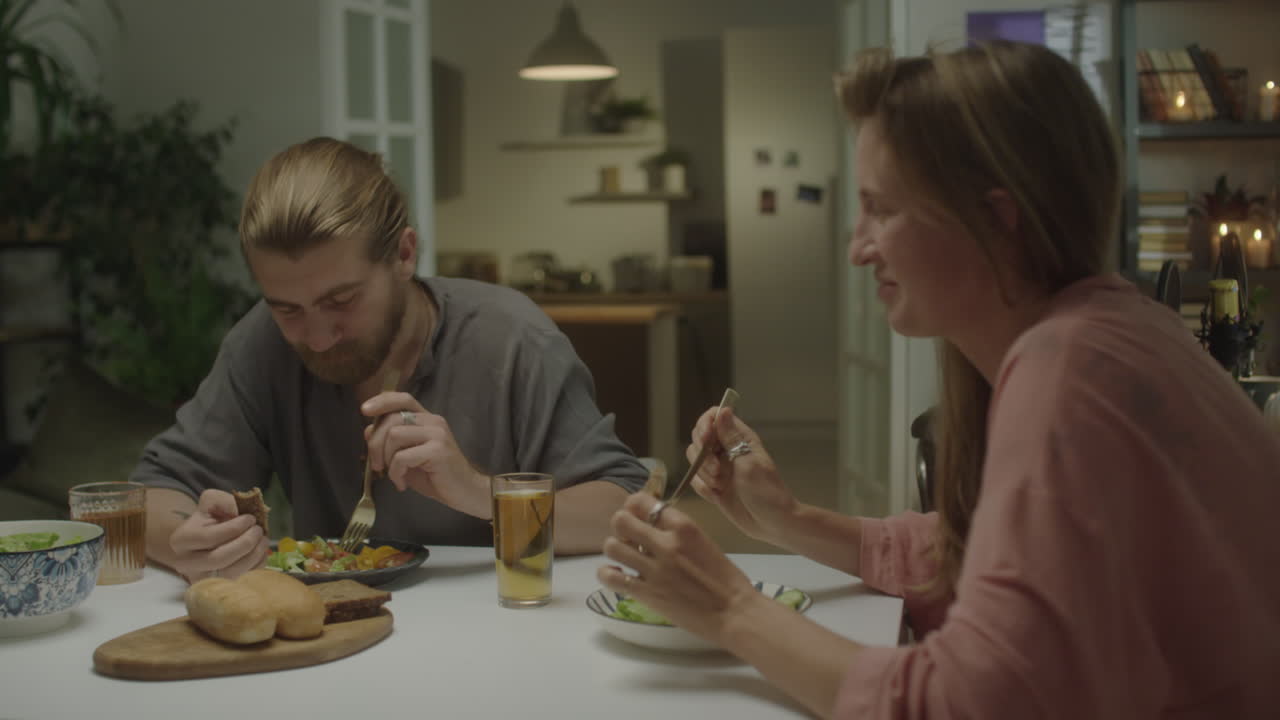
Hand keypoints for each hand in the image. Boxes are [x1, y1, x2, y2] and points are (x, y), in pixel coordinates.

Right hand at [167, 489, 268, 581]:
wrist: (203, 541)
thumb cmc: (208, 520)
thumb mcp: (212, 502)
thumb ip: (224, 501)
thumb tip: (239, 511)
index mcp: (181, 540)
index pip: (208, 538)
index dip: (233, 528)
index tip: (250, 519)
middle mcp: (186, 563)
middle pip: (219, 559)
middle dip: (245, 543)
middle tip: (258, 530)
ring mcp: (202, 579)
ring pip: (231, 573)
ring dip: (254, 555)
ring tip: (263, 540)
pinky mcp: (217, 588)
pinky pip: (241, 581)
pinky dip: (256, 566)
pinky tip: (260, 552)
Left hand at [361, 391, 489, 517]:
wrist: (465, 492)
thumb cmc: (436, 476)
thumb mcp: (408, 457)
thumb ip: (390, 442)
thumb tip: (368, 430)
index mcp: (427, 419)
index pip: (404, 399)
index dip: (383, 401)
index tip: (364, 410)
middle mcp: (433, 421)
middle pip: (391, 419)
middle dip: (375, 444)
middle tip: (377, 465)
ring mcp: (437, 434)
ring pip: (394, 435)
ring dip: (386, 459)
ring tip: (394, 475)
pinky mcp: (438, 450)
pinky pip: (402, 457)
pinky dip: (395, 473)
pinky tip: (401, 483)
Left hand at [597, 493, 756, 644]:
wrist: (734, 613)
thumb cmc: (726, 579)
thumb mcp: (704, 542)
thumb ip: (677, 532)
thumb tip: (652, 526)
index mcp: (684, 527)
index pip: (643, 501)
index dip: (633, 505)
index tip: (636, 514)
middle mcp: (665, 544)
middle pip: (620, 520)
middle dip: (621, 526)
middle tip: (629, 537)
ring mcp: (653, 569)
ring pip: (611, 546)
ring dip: (615, 549)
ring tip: (625, 557)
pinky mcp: (646, 594)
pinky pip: (610, 576)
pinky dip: (607, 574)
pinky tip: (617, 575)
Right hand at [687, 407, 796, 543]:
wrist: (772, 523)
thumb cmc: (767, 492)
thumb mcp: (748, 463)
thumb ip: (731, 438)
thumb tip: (723, 410)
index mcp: (740, 438)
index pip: (714, 417)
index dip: (704, 425)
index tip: (705, 441)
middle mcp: (727, 449)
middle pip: (699, 437)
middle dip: (702, 454)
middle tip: (717, 470)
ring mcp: (719, 467)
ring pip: (695, 459)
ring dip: (702, 472)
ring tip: (720, 485)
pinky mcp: (713, 485)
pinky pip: (696, 480)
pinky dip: (702, 487)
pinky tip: (717, 495)